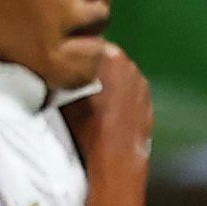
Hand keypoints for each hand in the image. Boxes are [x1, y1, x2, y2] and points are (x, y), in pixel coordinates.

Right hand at [58, 44, 151, 177]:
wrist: (113, 160)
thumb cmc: (85, 125)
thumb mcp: (62, 93)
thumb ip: (66, 72)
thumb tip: (57, 64)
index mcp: (111, 55)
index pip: (90, 45)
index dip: (78, 55)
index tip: (67, 66)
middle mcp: (131, 65)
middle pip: (107, 60)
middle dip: (95, 68)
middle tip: (78, 84)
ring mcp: (142, 86)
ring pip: (121, 78)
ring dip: (109, 85)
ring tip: (93, 103)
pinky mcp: (149, 105)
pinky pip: (131, 97)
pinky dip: (121, 101)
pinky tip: (108, 115)